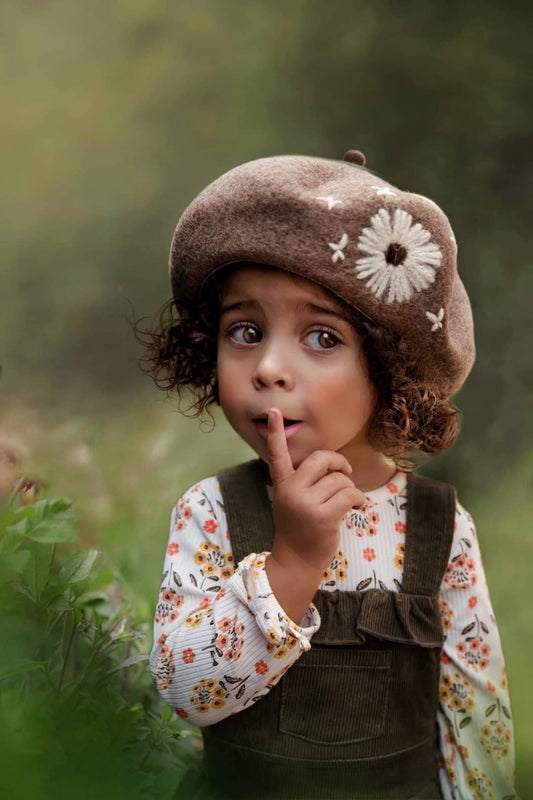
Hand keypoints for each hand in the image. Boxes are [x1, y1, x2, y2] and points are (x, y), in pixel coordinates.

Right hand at [266, 407, 366, 571]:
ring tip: (347, 501)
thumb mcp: (293, 501)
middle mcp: (291, 490)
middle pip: (321, 458)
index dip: (277, 432)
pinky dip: (358, 499)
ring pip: (340, 479)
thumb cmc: (300, 528)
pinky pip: (350, 494)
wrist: (296, 561)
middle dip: (340, 463)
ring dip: (350, 488)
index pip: (277, 454)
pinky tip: (356, 507)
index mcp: (282, 484)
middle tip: (346, 471)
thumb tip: (337, 466)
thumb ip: (306, 481)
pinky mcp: (323, 516)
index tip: (274, 410)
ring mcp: (306, 504)